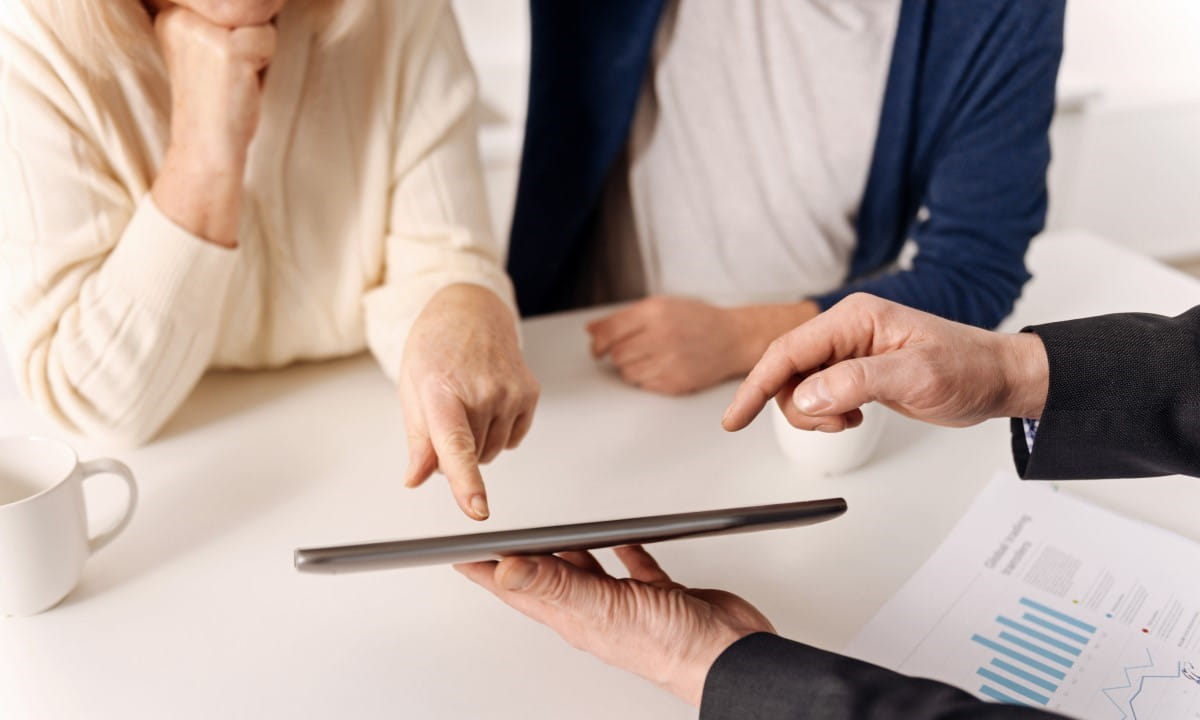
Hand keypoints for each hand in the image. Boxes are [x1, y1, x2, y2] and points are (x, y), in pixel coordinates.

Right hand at [150, 5, 276, 245]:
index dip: (241, 27)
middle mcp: (178, 14)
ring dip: (261, 48)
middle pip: (246, 4)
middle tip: (233, 70)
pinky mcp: (226, 47)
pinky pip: (268, 38)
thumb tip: (267, 1)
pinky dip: (265, 63)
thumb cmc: (219, 100)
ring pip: (259, 16)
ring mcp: (199, 29)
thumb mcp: (214, 47)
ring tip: (238, 75)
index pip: (229, 1)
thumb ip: (227, 15)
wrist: (206, 147)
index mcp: (171, 12)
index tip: (224, 60)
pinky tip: (243, 83)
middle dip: (251, 36)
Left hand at [399, 284, 539, 519]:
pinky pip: (512, 441)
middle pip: (471, 457)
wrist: (471, 312)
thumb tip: (416, 478)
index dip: (466, 481)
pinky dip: (497, 433)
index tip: (477, 508)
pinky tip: (488, 404)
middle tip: (446, 413)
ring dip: (476, 442)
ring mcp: (511, 392)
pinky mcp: (530, 394)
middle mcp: (483, 390)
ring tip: (466, 404)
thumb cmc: (435, 348)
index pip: (456, 445)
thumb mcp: (412, 390)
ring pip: (491, 453)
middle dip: (454, 450)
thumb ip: (418, 440)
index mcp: (443, 389)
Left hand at [456, 546, 773, 705]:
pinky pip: (634, 565)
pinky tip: (624, 539)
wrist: (728, 656)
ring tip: (552, 530)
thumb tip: (507, 568)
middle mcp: (594, 609)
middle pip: (548, 575)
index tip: (460, 554)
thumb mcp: (603, 609)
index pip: (518, 587)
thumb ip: (555, 585)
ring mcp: (625, 603)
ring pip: (588, 569)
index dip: (486, 569)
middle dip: (522, 556)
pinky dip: (626, 548)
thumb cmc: (670, 647)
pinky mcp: (657, 593)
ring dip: (571, 549)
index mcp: (573, 615)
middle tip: (499, 539)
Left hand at [587, 297, 818, 394]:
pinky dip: (646, 378)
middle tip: (633, 348)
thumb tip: (590, 330)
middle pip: (616, 354)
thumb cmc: (697, 320)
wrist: (734, 338)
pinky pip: (643, 385)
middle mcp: (661, 336)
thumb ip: (624, 317)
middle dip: (618, 353)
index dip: (598, 342)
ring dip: (631, 366)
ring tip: (650, 356)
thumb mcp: (662, 306)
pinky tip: (661, 366)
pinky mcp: (675, 382)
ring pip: (627, 372)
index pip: (610, 331)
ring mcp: (669, 361)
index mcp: (656, 312)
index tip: (597, 348)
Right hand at [722, 293, 1048, 433]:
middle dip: (797, 406)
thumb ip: (858, 382)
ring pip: (798, 387)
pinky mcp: (855, 371)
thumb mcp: (916, 376)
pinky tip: (852, 417)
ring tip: (849, 421)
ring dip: (813, 414)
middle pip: (786, 371)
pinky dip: (825, 413)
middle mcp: (846, 330)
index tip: (734, 419)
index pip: (788, 351)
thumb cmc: (969, 368)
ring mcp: (849, 351)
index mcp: (855, 318)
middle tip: (836, 424)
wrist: (998, 379)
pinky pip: (817, 393)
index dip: (756, 386)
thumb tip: (808, 395)